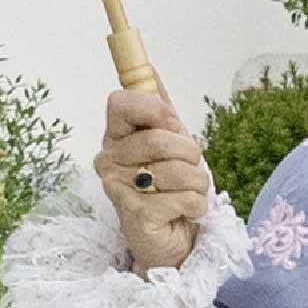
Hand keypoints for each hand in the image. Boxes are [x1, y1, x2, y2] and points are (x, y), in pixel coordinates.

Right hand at [99, 82, 211, 272]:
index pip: (121, 103)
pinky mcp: (136, 216)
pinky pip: (184, 198)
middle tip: (189, 168)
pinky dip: (197, 205)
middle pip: (160, 138)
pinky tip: (185, 212)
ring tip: (188, 192)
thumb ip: (159, 107)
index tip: (169, 123)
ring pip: (178, 170)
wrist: (170, 239)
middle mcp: (108, 161)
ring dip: (198, 182)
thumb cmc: (167, 187)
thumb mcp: (169, 141)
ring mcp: (118, 189)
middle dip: (190, 153)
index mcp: (115, 137)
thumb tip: (149, 68)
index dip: (154, 110)